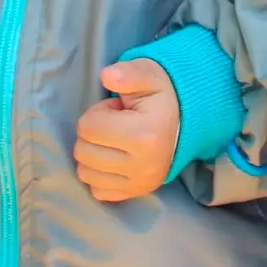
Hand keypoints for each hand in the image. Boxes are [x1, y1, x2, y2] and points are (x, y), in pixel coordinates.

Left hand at [74, 58, 179, 202]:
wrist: (183, 124)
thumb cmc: (159, 98)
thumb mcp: (148, 75)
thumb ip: (127, 73)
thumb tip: (107, 76)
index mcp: (145, 135)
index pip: (88, 127)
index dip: (97, 113)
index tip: (115, 111)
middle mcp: (143, 165)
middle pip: (83, 151)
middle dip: (92, 134)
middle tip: (113, 125)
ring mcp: (140, 184)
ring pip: (85, 173)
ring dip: (93, 154)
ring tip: (114, 141)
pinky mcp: (135, 194)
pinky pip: (97, 190)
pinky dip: (98, 175)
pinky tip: (113, 160)